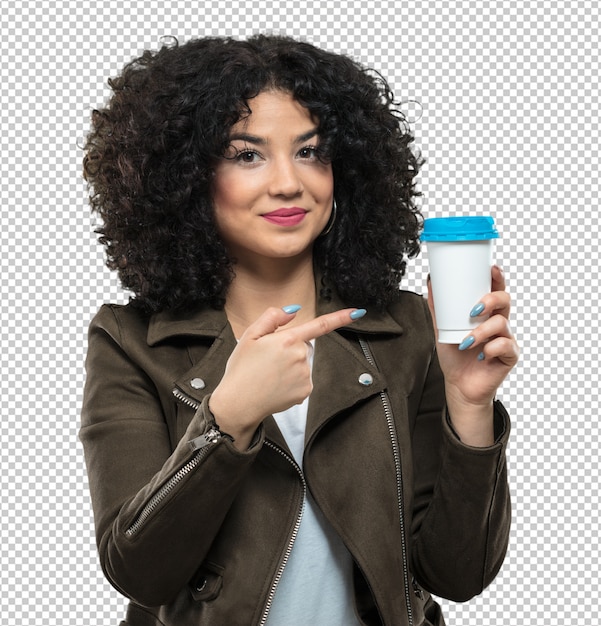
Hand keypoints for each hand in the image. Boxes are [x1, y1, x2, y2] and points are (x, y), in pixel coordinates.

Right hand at [209, 306, 364, 449]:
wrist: (239, 403)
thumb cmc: (241, 369)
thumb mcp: (249, 336)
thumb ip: (272, 318)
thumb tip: (293, 310)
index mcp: (288, 339)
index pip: (319, 325)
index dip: (340, 317)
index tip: (357, 312)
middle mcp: (301, 356)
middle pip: (303, 345)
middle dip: (290, 348)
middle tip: (267, 360)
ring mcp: (305, 375)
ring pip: (303, 363)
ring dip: (291, 365)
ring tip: (269, 374)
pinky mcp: (306, 391)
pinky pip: (303, 379)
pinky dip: (292, 381)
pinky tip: (276, 385)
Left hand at [427, 265, 519, 444]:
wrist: (459, 385)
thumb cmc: (455, 355)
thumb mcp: (442, 329)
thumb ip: (438, 308)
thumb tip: (431, 282)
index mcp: (486, 313)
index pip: (495, 289)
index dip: (497, 277)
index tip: (492, 268)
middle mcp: (499, 322)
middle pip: (505, 301)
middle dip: (491, 300)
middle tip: (474, 309)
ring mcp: (506, 338)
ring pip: (502, 324)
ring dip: (482, 331)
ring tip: (466, 342)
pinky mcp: (509, 356)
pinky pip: (505, 346)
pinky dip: (491, 348)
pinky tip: (481, 354)